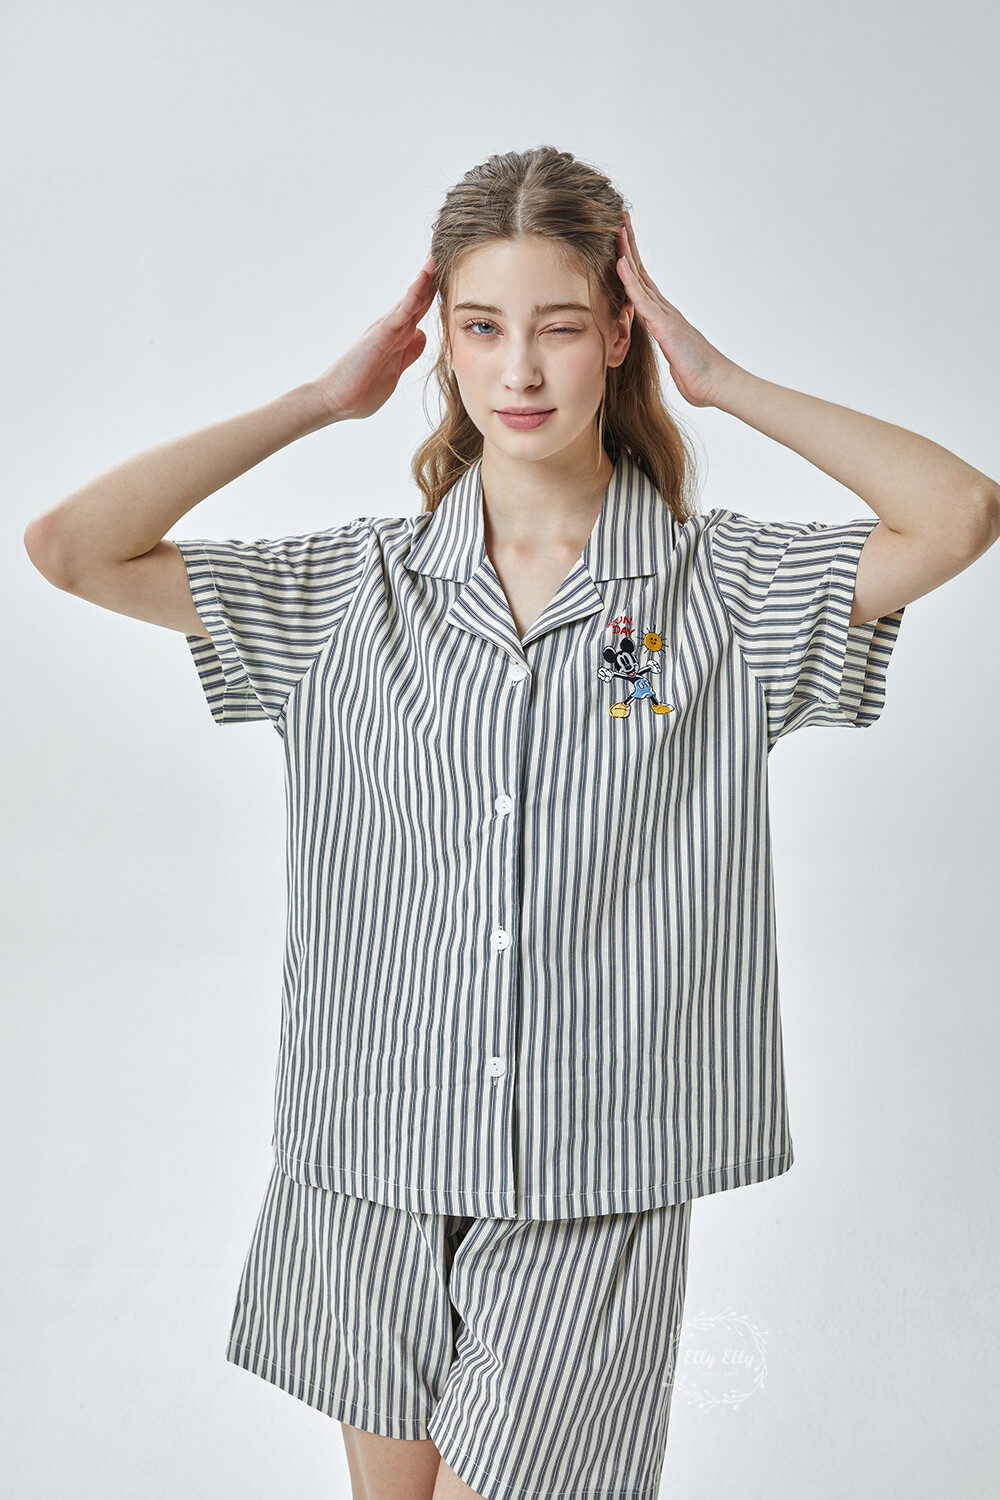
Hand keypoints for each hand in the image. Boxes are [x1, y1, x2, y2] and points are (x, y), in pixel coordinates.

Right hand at [312, 252, 437, 421]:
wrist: (335, 402)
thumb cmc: (360, 390)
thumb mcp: (394, 370)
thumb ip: (408, 352)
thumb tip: (421, 336)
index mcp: (398, 336)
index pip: (421, 307)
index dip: (436, 290)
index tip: (452, 272)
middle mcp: (392, 327)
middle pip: (418, 295)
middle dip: (433, 275)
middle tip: (446, 249)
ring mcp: (385, 329)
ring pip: (411, 297)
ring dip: (426, 275)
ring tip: (439, 252)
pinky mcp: (380, 334)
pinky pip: (402, 309)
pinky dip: (415, 292)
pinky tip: (425, 276)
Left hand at [615, 210, 736, 408]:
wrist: (717, 384)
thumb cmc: (698, 376)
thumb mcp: (675, 358)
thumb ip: (667, 348)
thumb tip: (666, 349)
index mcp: (664, 316)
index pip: (643, 282)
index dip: (630, 261)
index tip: (621, 239)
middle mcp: (664, 309)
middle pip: (641, 271)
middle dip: (628, 245)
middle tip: (619, 219)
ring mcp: (665, 315)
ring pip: (641, 278)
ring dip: (627, 253)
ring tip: (617, 229)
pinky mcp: (664, 325)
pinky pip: (643, 300)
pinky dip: (630, 281)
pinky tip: (620, 263)